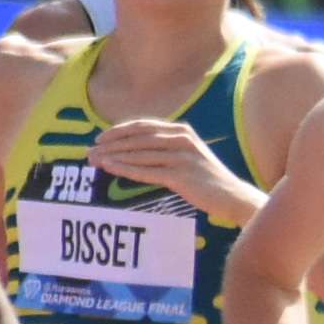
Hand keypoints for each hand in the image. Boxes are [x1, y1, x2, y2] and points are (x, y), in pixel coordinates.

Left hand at [86, 118, 236, 213]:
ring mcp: (182, 157)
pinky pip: (147, 171)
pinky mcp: (181, 175)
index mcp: (182, 131)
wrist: (233, 197)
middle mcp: (182, 140)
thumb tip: (134, 150)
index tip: (99, 138)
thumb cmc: (208, 180)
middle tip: (90, 151)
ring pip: (139, 154)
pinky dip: (126, 169)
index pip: (143, 126)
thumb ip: (166, 148)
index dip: (119, 130)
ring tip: (94, 161)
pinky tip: (110, 168)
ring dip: (114, 156)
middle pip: (138, 139)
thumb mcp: (189, 156)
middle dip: (111, 144)